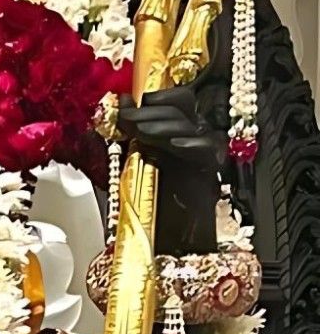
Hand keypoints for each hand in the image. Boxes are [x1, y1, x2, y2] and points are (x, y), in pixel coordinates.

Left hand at [118, 85, 223, 253]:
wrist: (164, 237)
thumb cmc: (149, 198)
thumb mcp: (135, 158)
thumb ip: (133, 131)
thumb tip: (122, 101)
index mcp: (176, 129)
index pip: (176, 99)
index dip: (157, 97)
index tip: (131, 102)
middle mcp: (193, 135)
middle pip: (181, 108)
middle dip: (152, 111)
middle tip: (129, 119)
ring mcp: (204, 151)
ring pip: (189, 126)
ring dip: (162, 125)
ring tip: (141, 131)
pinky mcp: (211, 170)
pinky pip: (206, 150)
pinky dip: (191, 145)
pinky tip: (175, 145)